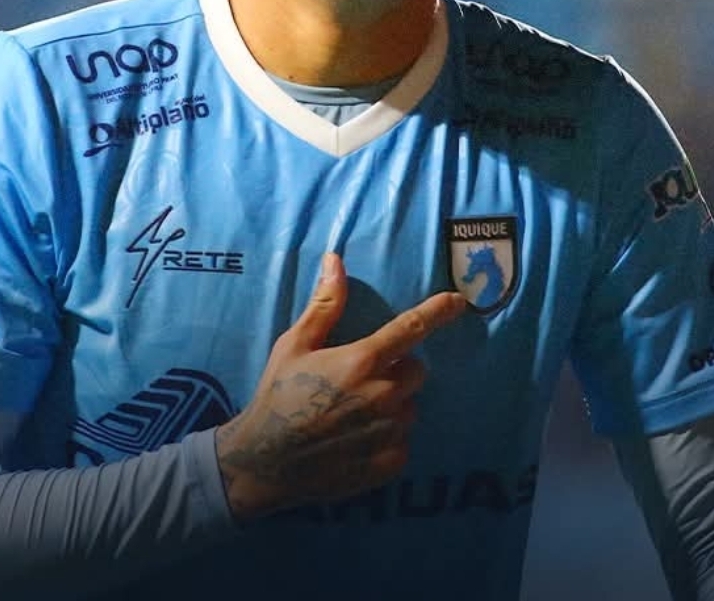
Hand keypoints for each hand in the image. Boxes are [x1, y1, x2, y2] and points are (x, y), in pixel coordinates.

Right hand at [214, 252, 466, 520]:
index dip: (438, 311)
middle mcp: (383, 395)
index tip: (459, 301)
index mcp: (361, 361)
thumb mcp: (294, 344)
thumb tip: (335, 260)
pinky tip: (357, 439)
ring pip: (410, 407)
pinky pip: (403, 441)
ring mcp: (390, 432)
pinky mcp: (390, 463)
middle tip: (361, 377)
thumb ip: (324, 304)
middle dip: (397, 369)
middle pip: (415, 371)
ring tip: (354, 412)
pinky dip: (388, 437)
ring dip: (392, 404)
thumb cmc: (277, 396)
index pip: (412, 328)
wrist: (264, 462)